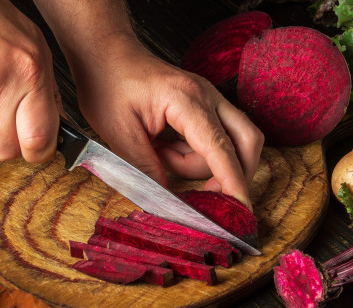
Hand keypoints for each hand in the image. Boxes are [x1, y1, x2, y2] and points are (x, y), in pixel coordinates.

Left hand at [71, 37, 263, 207]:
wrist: (106, 55)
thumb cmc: (108, 85)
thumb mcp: (119, 134)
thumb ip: (146, 169)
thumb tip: (166, 201)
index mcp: (187, 101)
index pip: (220, 148)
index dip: (233, 182)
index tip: (241, 208)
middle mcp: (207, 96)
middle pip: (247, 141)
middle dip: (235, 173)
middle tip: (205, 193)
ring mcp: (209, 99)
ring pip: (232, 142)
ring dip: (204, 163)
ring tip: (162, 156)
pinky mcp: (204, 105)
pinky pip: (216, 137)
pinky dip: (197, 154)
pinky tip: (166, 149)